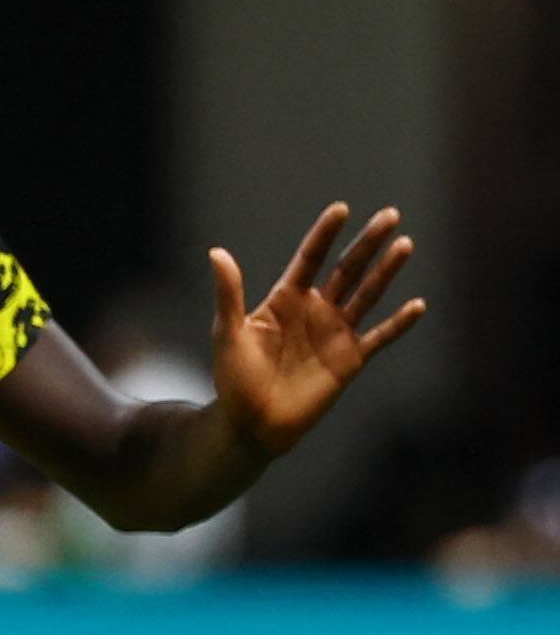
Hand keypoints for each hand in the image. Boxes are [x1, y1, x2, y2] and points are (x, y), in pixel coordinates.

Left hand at [211, 203, 423, 457]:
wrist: (251, 425)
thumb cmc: (234, 379)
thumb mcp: (229, 333)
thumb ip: (229, 294)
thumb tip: (216, 253)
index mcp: (286, 299)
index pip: (310, 258)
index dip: (325, 234)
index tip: (341, 210)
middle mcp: (315, 310)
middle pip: (347, 269)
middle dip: (368, 243)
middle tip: (391, 215)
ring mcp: (335, 333)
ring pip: (367, 295)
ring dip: (386, 271)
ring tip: (405, 244)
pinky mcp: (350, 360)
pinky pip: (379, 337)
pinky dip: (398, 323)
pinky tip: (417, 305)